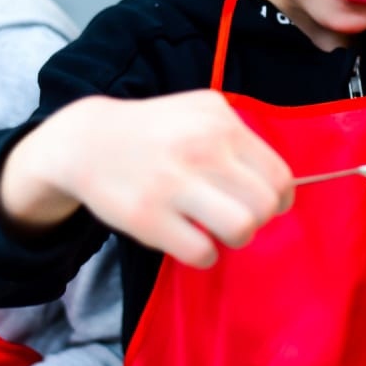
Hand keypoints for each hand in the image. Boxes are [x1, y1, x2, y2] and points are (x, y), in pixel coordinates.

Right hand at [0, 90, 293, 267]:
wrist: (86, 142)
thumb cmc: (155, 130)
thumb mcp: (201, 111)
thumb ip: (241, 139)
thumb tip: (280, 185)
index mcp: (221, 124)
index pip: (279, 176)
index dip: (279, 199)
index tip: (264, 204)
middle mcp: (201, 150)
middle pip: (265, 206)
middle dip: (258, 219)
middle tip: (237, 216)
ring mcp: (173, 184)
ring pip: (241, 229)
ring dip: (236, 237)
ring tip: (216, 230)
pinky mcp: (148, 217)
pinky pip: (202, 253)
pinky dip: (203, 254)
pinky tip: (189, 240)